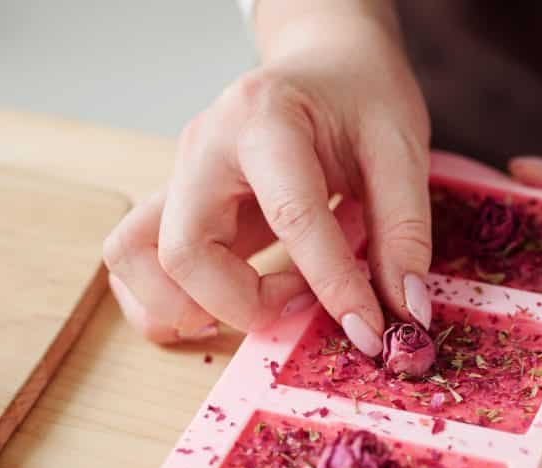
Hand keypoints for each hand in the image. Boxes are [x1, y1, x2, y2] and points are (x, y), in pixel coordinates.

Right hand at [103, 12, 431, 354]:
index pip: (290, 217)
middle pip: (184, 251)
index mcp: (265, 119)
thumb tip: (406, 310)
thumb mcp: (401, 150)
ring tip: (264, 303)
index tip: (368, 330)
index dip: (332, 286)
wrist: (326, 63)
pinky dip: (171, 302)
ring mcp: (180, 175)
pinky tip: (230, 303)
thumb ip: (404, 231)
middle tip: (306, 305)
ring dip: (192, 308)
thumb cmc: (361, 97)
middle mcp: (204, 147)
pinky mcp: (176, 204)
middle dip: (246, 305)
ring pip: (135, 260)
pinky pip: (139, 264)